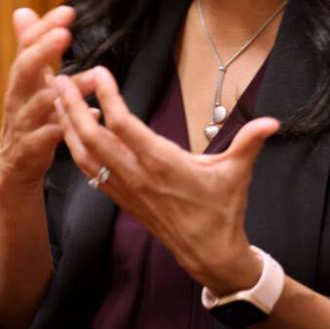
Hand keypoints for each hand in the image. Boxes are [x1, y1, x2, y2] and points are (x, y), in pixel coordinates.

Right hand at [0, 6, 94, 191]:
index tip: (67, 11)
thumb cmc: (29, 113)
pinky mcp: (30, 149)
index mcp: (21, 77)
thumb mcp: (29, 79)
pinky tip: (92, 116)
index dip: (44, 27)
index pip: (28, 45)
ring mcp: (22, 122)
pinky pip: (47, 137)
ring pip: (39, 104)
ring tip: (90, 77)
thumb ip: (29, 47)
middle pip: (25, 69)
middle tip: (64, 34)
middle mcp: (18, 96)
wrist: (15, 163)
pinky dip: (65, 128)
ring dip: (62, 91)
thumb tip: (22, 11)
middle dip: (43, 50)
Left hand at [52, 67, 279, 293]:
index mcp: (163, 164)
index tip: (100, 73)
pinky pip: (90, 172)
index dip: (110, 98)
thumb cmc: (222, 212)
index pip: (126, 126)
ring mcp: (126, 189)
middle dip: (74, 109)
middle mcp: (138, 175)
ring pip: (85, 156)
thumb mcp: (237, 173)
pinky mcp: (121, 199)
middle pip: (94, 138)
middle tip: (61, 81)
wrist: (209, 255)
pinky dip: (76, 150)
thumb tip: (273, 121)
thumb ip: (250, 142)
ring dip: (68, 128)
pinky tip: (70, 133)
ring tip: (56, 100)